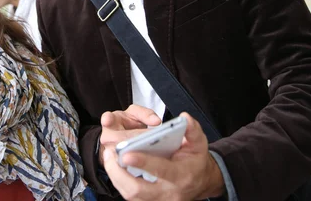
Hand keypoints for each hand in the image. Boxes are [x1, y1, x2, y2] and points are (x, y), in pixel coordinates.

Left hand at [102, 113, 224, 200]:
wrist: (201, 181)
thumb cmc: (195, 160)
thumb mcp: (199, 143)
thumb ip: (193, 130)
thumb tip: (184, 118)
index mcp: (182, 175)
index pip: (161, 171)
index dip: (144, 163)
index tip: (127, 154)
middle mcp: (169, 192)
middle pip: (138, 189)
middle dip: (119, 173)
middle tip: (110, 153)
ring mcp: (159, 199)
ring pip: (131, 194)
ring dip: (116, 176)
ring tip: (109, 157)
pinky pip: (131, 196)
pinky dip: (119, 181)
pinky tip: (114, 167)